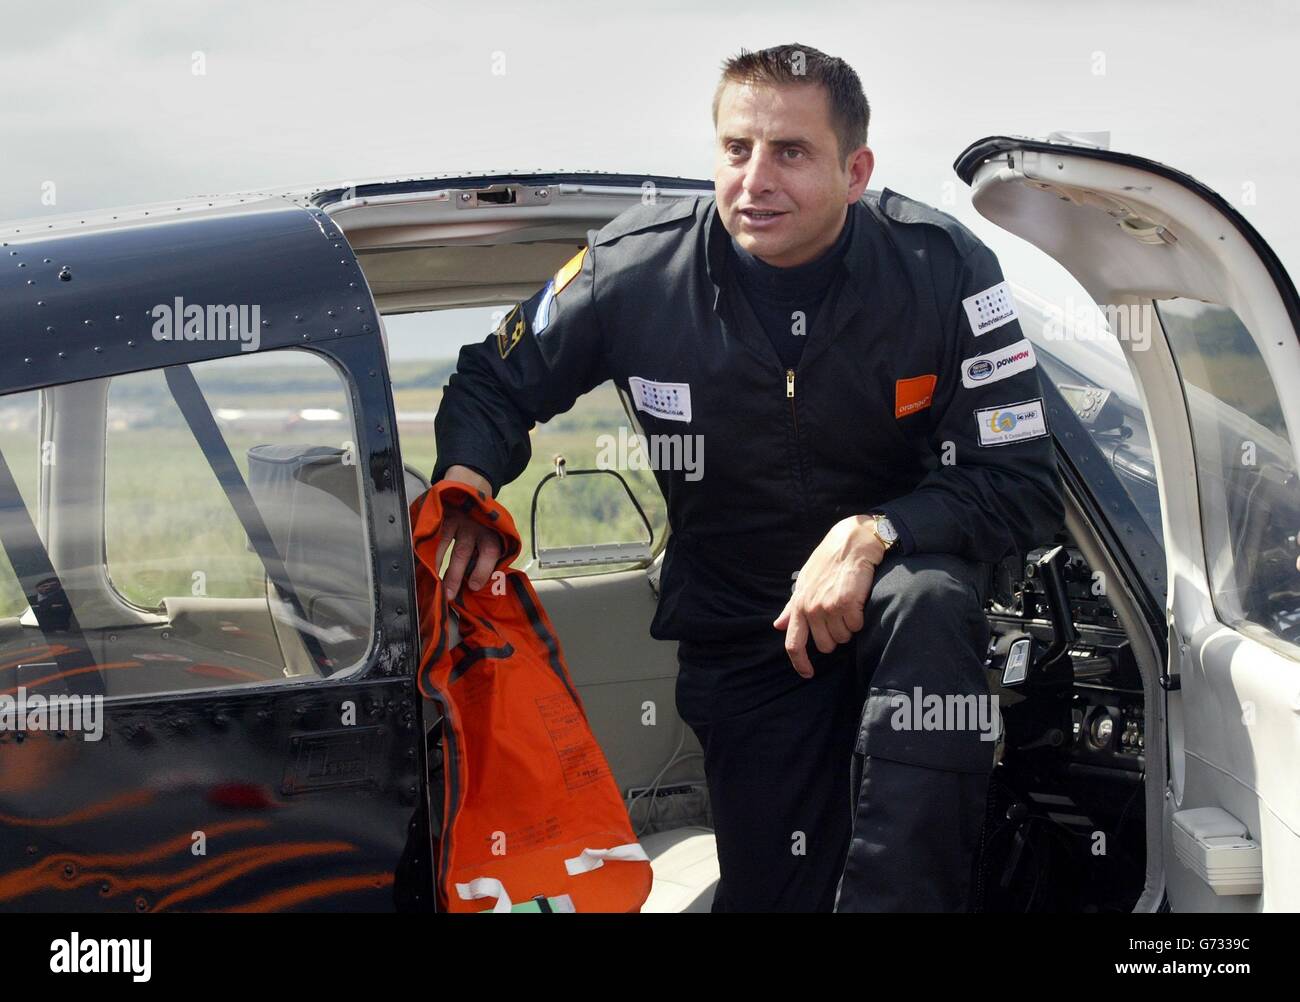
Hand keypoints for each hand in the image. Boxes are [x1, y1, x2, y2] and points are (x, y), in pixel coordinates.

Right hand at [435, 466, 500, 600]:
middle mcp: (474, 526)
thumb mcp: (493, 539)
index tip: (473, 587)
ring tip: (430, 579)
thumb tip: (475, 587)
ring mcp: (457, 519)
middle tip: (448, 594)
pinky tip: (419, 559)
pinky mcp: (442, 514)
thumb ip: (486, 560)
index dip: (482, 571)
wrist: (470, 492)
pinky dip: (425, 546)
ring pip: (444, 542)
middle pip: (463, 552)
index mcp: (492, 534)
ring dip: (435, 563)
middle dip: (454, 576)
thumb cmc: (481, 527)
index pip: (490, 553)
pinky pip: (432, 532)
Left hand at [773, 515, 886, 677]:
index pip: (793, 643)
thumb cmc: (828, 562)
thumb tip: (779, 625)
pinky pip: (857, 626)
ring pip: (843, 638)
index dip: (800, 663)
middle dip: (836, 636)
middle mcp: (811, 608)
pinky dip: (860, 618)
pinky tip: (859, 601)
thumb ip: (793, 607)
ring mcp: (828, 606)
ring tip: (850, 605)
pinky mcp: (847, 603)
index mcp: (799, 605)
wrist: (851, 542)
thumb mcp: (805, 582)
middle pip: (826, 646)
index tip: (808, 674)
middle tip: (841, 616)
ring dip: (849, 626)